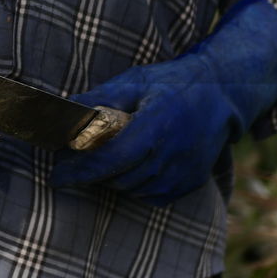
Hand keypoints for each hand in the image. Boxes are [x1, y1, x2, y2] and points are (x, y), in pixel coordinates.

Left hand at [50, 0, 276, 205]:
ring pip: (132, 189)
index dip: (80, 171)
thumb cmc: (171, 83)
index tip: (56, 177)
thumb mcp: (133, 81)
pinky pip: (152, 195)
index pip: (110, 159)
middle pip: (117, 178)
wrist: (220, 93)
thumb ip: (97, 99)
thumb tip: (60, 112)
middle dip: (93, 172)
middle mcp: (173, 154)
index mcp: (156, 125)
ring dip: (114, 178)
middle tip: (77, 159)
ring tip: (109, 156)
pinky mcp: (191, 182)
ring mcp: (184, 172)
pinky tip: (135, 164)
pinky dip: (136, 184)